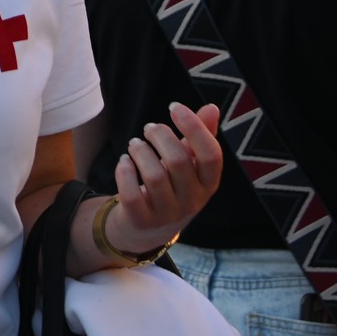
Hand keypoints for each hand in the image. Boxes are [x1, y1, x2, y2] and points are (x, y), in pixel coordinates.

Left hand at [106, 102, 222, 253]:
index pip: (211, 155)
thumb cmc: (172, 185)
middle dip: (160, 136)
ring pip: (154, 176)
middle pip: (178, 161)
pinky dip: (125, 171)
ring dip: (140, 151)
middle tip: (149, 128)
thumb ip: (201, 136)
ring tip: (135, 144)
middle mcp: (192, 201)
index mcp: (208, 184)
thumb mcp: (190, 163)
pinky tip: (125, 161)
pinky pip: (132, 194)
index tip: (175, 107)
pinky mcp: (142, 220)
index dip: (194, 127)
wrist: (149, 228)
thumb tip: (211, 108)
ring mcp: (167, 214)